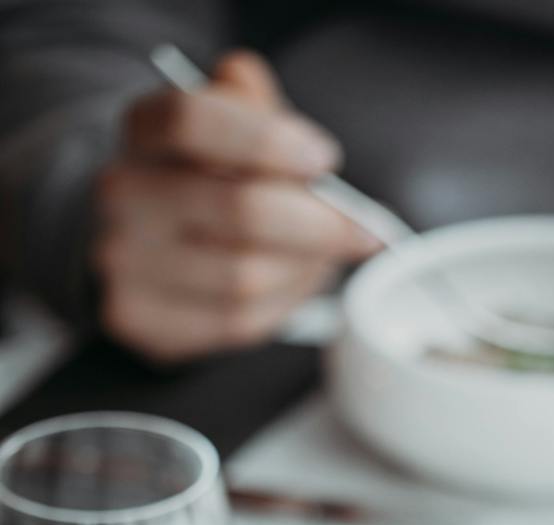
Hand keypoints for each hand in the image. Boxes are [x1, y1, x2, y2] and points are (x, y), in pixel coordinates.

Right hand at [93, 51, 378, 360]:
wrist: (137, 240)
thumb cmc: (199, 180)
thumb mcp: (224, 125)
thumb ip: (248, 104)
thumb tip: (274, 112)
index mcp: (141, 130)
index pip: (193, 121)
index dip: (268, 141)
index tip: (324, 160)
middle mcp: (121, 194)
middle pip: (239, 210)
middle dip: (319, 224)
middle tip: (362, 229)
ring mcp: (124, 262)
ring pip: (248, 276)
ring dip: (306, 269)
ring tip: (324, 257)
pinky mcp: (141, 319)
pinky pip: (238, 321)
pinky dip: (283, 304)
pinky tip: (293, 285)